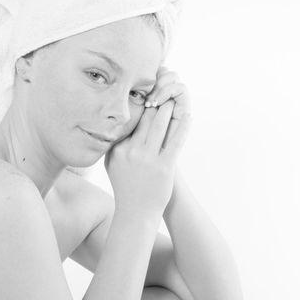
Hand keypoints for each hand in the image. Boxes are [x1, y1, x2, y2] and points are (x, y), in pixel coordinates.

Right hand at [104, 67, 191, 217]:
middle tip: (162, 88)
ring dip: (168, 108)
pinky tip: (187, 116)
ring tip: (173, 97)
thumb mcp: (111, 164)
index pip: (130, 120)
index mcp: (118, 149)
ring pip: (160, 125)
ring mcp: (148, 159)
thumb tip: (114, 122)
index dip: (139, 104)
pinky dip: (183, 126)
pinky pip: (175, 141)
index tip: (146, 92)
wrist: (136, 212)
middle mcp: (131, 151)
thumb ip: (112, 143)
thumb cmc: (125, 186)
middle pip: (146, 118)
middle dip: (155, 101)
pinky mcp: (165, 167)